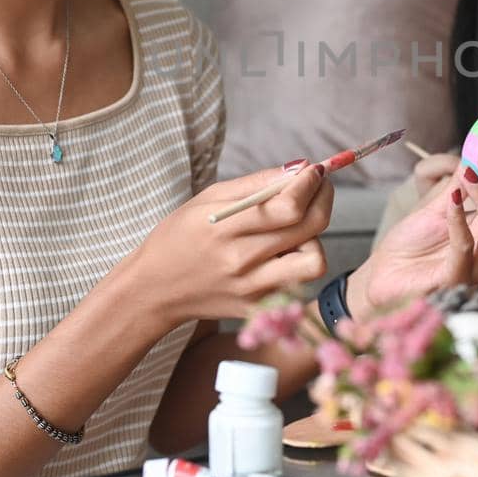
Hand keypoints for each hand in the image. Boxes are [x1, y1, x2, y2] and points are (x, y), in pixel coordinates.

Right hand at [130, 164, 333, 324]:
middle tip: (318, 187)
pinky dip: (298, 261)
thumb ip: (255, 183)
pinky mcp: (257, 308)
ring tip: (296, 228)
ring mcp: (251, 289)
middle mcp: (240, 261)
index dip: (311, 184)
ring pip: (314, 261)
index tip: (315, 170)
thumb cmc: (180, 236)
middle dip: (323, 199)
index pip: (288, 207)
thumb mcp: (207, 198)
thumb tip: (300, 168)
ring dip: (314, 238)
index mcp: (223, 228)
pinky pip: (298, 282)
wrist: (154, 289)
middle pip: (309, 228)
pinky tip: (282, 250)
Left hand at [347, 156, 477, 317]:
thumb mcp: (436, 203)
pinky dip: (460, 219)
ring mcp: (477, 268)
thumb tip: (475, 149)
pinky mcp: (455, 281)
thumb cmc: (413, 241)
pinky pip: (465, 248)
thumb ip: (458, 181)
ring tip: (468, 174)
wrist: (384, 272)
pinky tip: (451, 200)